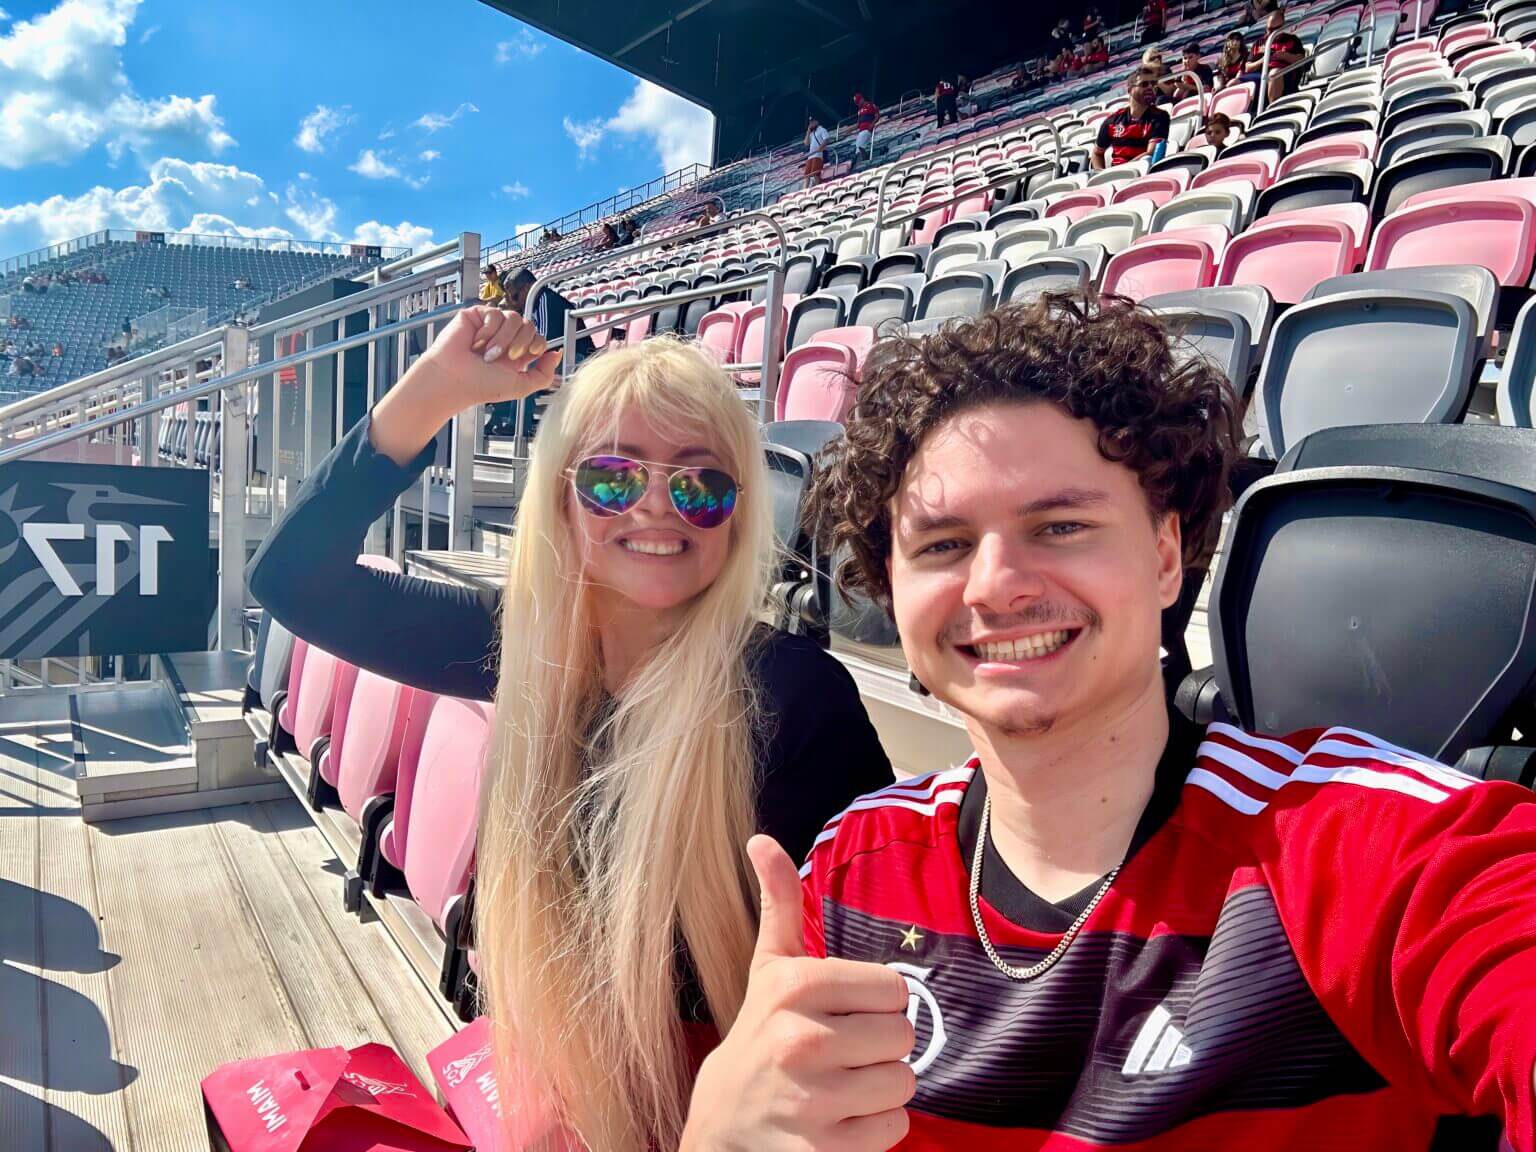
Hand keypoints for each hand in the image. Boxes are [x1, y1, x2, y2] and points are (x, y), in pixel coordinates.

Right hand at [367, 305, 561, 466]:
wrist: (453, 380)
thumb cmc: (480, 385)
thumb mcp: (520, 386)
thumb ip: (544, 374)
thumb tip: (557, 354)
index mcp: (517, 354)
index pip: (539, 338)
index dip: (538, 345)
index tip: (529, 356)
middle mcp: (505, 338)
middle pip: (530, 325)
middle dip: (521, 343)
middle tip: (506, 358)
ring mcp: (491, 325)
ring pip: (514, 318)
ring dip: (503, 339)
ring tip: (487, 354)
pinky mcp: (477, 315)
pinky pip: (495, 313)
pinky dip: (487, 331)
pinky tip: (476, 343)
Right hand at [680, 836, 915, 1151]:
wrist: (724, 1126)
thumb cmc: (759, 1036)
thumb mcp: (767, 969)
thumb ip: (778, 903)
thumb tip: (761, 839)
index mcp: (792, 987)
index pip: (893, 988)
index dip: (874, 1003)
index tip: (840, 1014)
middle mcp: (799, 1040)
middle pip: (904, 1036)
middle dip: (880, 1047)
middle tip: (841, 1054)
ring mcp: (811, 1101)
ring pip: (904, 1083)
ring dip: (879, 1089)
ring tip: (840, 1087)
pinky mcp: (825, 1151)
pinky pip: (894, 1128)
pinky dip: (874, 1129)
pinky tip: (838, 1121)